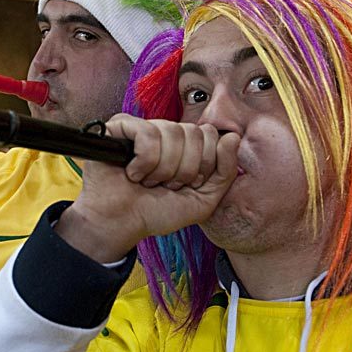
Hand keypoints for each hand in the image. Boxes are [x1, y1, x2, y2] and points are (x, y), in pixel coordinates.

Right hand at [57, 114, 239, 262]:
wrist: (121, 224)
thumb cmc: (156, 212)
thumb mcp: (204, 199)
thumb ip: (225, 171)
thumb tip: (232, 137)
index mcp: (185, 145)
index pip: (210, 134)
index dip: (203, 164)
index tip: (187, 184)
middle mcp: (165, 132)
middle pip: (194, 132)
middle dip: (184, 169)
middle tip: (166, 185)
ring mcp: (142, 128)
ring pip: (172, 132)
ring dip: (162, 169)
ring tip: (148, 181)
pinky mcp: (119, 127)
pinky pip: (147, 134)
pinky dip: (144, 162)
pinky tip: (132, 172)